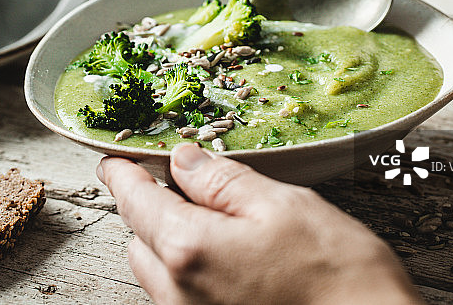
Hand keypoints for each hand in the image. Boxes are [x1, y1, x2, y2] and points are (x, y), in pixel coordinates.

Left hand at [97, 143, 421, 304]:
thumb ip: (223, 181)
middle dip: (151, 207)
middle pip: (140, 238)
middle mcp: (178, 293)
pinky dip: (190, 269)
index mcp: (188, 250)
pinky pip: (180, 295)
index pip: (135, 201)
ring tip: (216, 221)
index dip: (122, 173)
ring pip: (158, 271)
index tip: (113, 160)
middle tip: (184, 184)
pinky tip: (232, 258)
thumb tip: (184, 160)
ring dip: (169, 241)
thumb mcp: (282, 206)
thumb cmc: (339, 276)